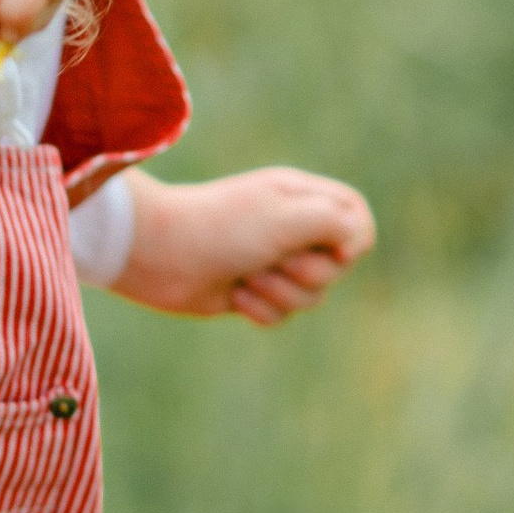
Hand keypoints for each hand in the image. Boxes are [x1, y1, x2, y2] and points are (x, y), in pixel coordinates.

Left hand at [111, 166, 375, 325]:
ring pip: (310, 297)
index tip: (336, 250)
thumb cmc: (222, 227)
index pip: (355, 216)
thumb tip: (356, 247)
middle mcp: (289, 227)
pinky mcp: (250, 290)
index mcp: (300, 197)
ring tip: (245, 275)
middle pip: (336, 266)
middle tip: (271, 257)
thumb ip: (335, 221)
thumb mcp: (286, 216)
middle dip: (307, 272)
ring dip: (278, 292)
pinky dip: (258, 309)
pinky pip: (280, 314)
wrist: (157, 253)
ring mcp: (270, 260)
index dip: (354, 238)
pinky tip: (231, 293)